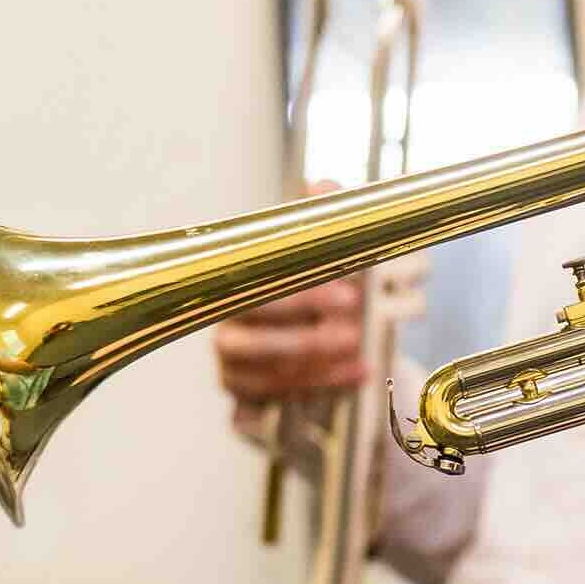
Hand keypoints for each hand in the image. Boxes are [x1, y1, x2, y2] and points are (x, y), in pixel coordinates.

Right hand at [215, 179, 368, 432]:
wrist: (315, 331)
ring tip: (358, 351)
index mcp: (235, 283)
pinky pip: (277, 400)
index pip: (259, 289)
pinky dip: (322, 387)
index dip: (304, 294)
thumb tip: (324, 184)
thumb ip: (320, 215)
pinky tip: (360, 374)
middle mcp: (225, 324)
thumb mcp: (319, 246)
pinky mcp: (245, 397)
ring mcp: (232, 365)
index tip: (347, 294)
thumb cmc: (312, 282)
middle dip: (307, 334)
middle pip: (253, 336)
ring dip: (316, 363)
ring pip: (265, 371)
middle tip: (353, 327)